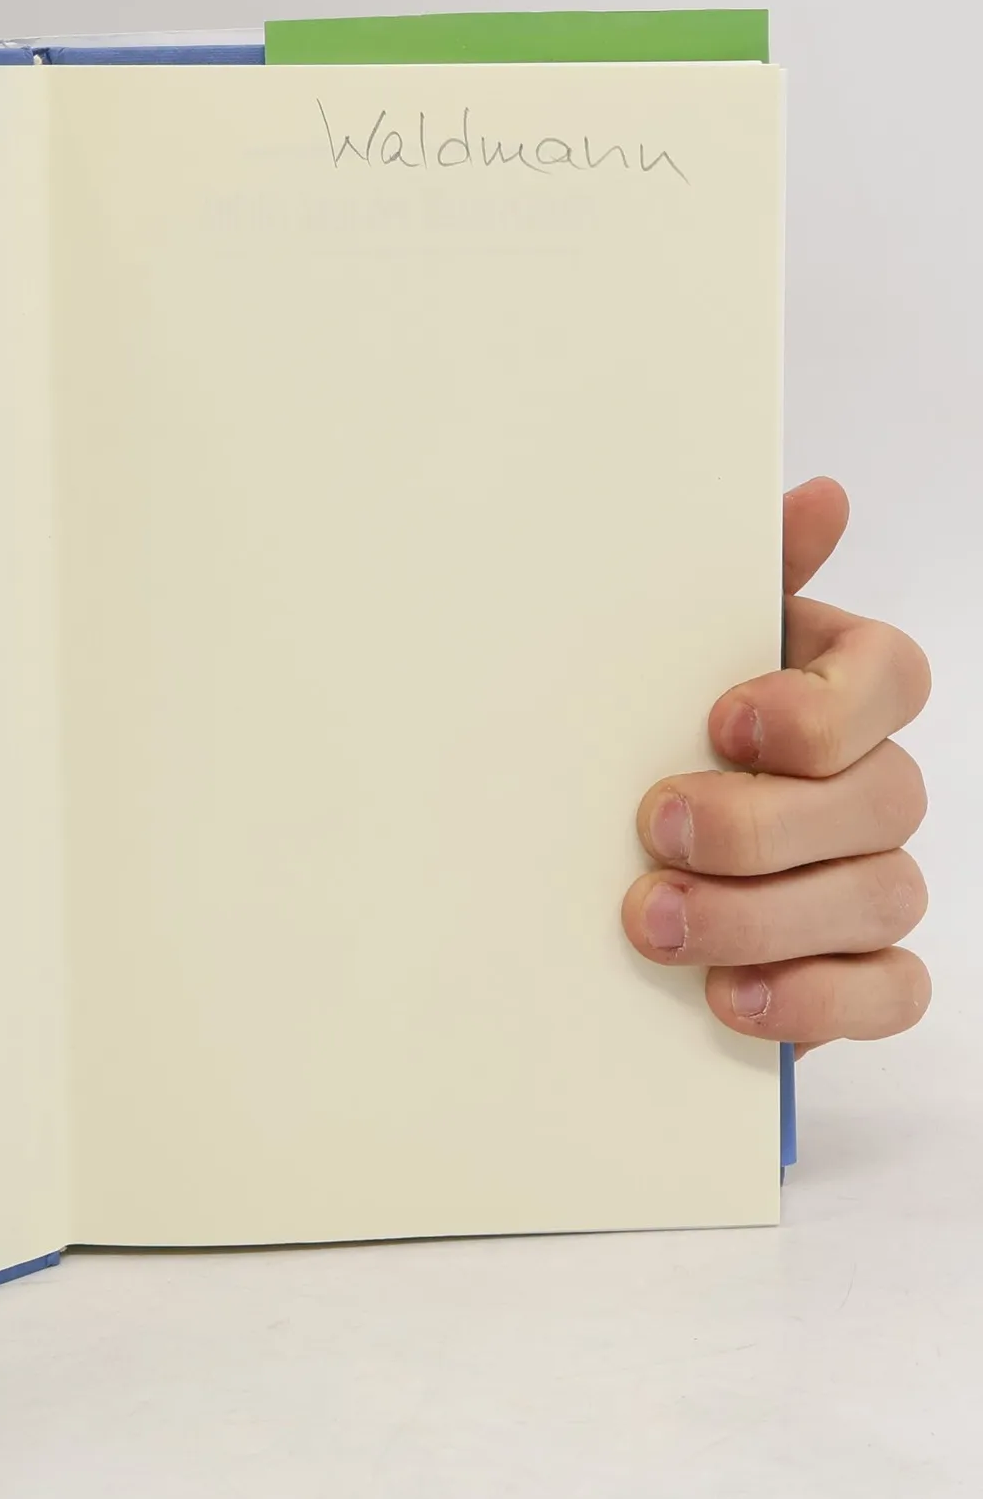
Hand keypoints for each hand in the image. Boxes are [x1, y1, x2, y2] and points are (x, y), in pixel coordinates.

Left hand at [623, 478, 929, 1050]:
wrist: (608, 837)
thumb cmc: (649, 729)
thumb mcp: (667, 652)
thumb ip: (742, 580)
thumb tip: (817, 496)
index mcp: (837, 690)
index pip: (891, 680)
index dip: (821, 705)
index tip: (723, 720)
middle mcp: (872, 783)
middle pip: (880, 800)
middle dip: (764, 824)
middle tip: (660, 829)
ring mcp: (874, 878)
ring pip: (880, 900)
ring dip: (765, 917)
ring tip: (657, 922)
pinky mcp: (858, 968)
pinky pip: (888, 993)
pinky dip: (817, 1001)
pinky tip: (732, 997)